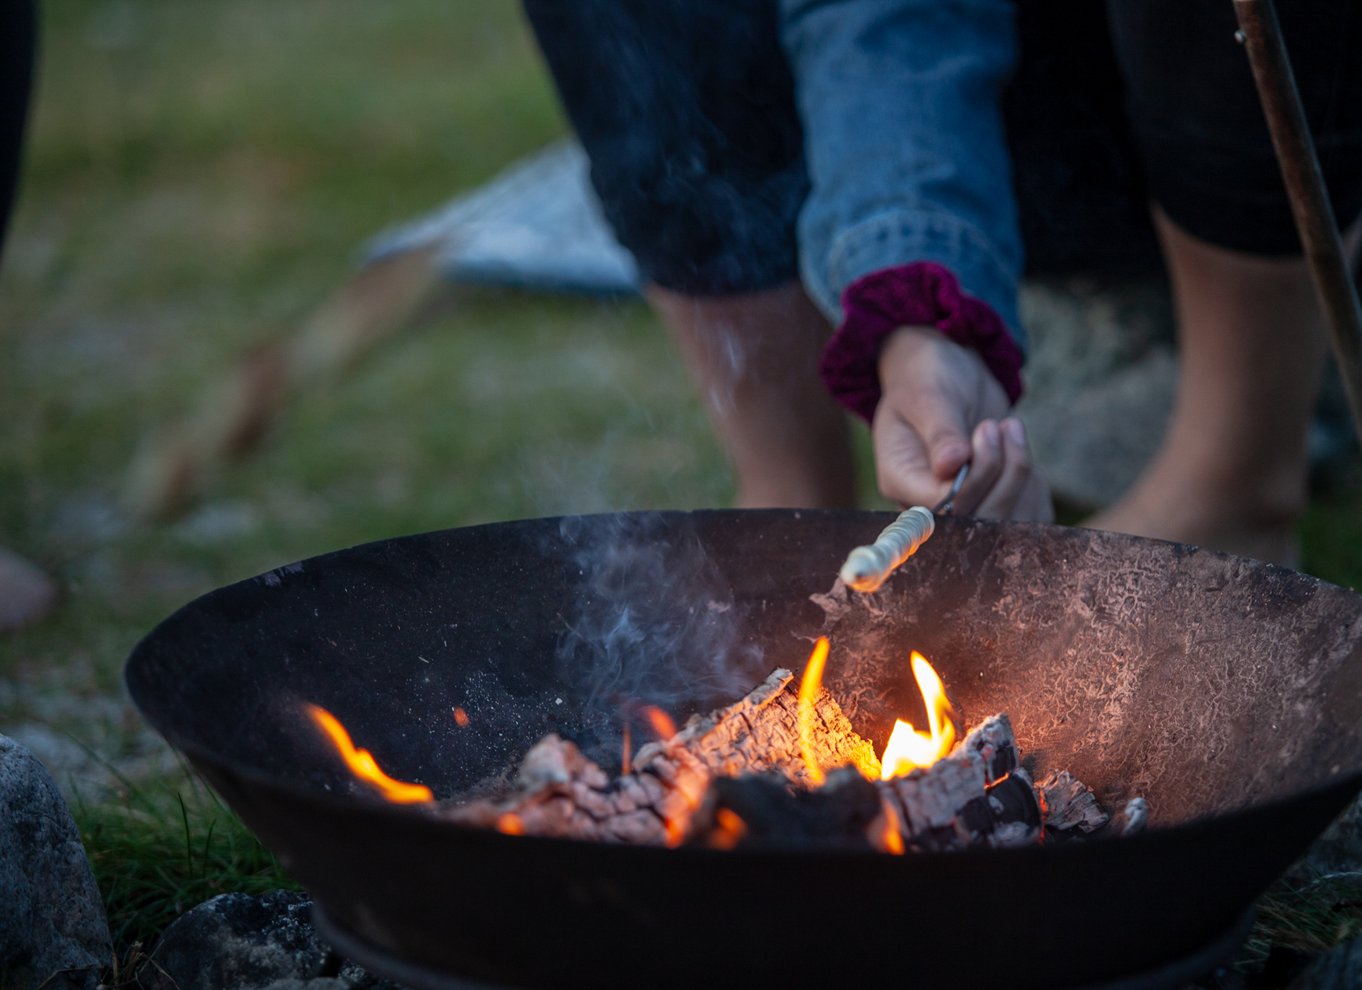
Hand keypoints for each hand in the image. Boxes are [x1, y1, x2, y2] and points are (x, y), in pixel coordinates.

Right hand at [872, 326, 1052, 520]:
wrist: (947, 371)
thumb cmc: (928, 377)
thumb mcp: (929, 394)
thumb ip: (940, 430)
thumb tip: (952, 464)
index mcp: (901, 480)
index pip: (944, 507)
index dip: (976, 478)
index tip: (986, 429)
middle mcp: (927, 505)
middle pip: (979, 522)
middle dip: (1004, 474)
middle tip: (1002, 425)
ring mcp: (962, 510)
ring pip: (1008, 526)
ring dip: (1022, 476)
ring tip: (1011, 428)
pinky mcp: (992, 507)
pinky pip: (1027, 520)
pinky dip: (1034, 487)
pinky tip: (1019, 452)